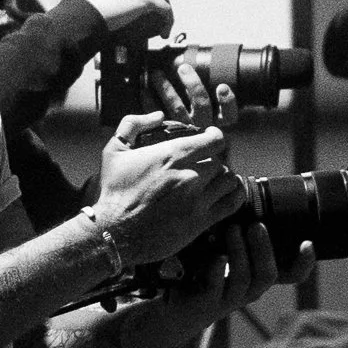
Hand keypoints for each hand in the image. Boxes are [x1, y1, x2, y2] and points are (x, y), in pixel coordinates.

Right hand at [82, 0, 171, 41]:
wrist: (86, 14)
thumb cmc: (84, 15)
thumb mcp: (94, 3)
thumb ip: (103, 4)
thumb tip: (105, 17)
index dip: (139, 0)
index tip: (137, 14)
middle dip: (154, 6)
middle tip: (154, 23)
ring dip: (164, 14)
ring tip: (162, 29)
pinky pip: (165, 9)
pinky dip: (168, 21)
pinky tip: (165, 33)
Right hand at [93, 114, 242, 265]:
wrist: (113, 232)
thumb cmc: (113, 192)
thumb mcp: (114, 150)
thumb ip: (133, 124)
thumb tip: (158, 115)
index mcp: (172, 155)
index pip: (214, 139)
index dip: (214, 137)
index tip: (210, 140)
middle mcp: (190, 175)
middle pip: (220, 160)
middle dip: (213, 161)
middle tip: (204, 166)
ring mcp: (197, 199)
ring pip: (228, 180)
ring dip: (223, 179)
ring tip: (214, 181)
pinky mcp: (201, 221)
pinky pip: (233, 203)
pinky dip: (234, 195)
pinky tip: (226, 194)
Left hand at [162, 212, 308, 336]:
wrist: (175, 306)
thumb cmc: (203, 271)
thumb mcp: (224, 249)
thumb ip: (238, 232)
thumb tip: (244, 191)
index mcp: (257, 275)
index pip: (291, 275)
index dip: (304, 263)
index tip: (308, 243)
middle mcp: (249, 289)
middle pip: (268, 274)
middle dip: (264, 248)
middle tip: (256, 225)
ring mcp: (229, 299)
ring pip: (244, 279)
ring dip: (241, 252)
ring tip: (233, 230)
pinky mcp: (206, 304)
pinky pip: (216, 288)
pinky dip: (218, 271)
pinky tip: (217, 258)